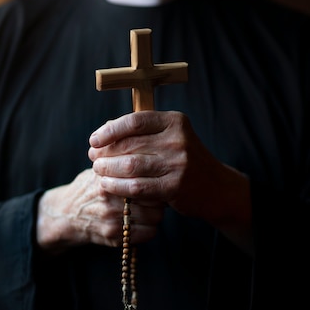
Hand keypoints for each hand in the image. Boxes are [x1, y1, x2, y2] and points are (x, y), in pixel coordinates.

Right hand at [36, 167, 164, 252]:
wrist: (66, 214)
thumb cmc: (88, 187)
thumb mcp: (98, 168)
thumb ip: (118, 159)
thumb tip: (147, 147)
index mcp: (106, 180)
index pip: (145, 179)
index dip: (155, 178)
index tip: (156, 178)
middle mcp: (110, 201)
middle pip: (154, 199)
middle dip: (159, 196)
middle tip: (158, 194)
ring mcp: (112, 221)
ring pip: (154, 218)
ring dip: (156, 213)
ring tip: (151, 208)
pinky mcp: (115, 238)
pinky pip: (147, 234)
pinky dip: (150, 229)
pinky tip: (144, 222)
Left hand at [88, 111, 252, 253]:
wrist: (216, 188)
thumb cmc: (185, 160)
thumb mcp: (172, 138)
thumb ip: (145, 132)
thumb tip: (105, 130)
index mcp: (175, 121)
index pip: (135, 121)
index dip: (109, 130)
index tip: (94, 140)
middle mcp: (178, 139)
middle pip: (129, 144)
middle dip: (106, 152)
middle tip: (93, 158)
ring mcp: (177, 163)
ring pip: (130, 165)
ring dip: (108, 169)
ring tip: (97, 171)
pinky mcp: (174, 186)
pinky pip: (137, 186)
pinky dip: (118, 187)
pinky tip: (107, 186)